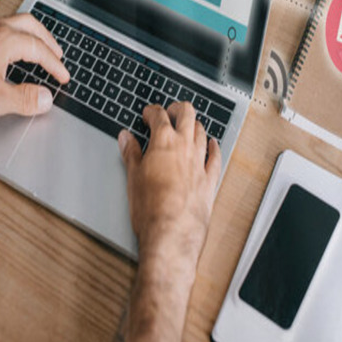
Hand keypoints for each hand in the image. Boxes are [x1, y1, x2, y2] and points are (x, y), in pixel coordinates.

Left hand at [0, 14, 68, 125]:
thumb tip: (45, 98)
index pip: (40, 49)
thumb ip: (27, 99)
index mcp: (6, 40)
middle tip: (57, 54)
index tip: (62, 77)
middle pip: (30, 25)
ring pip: (13, 23)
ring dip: (31, 34)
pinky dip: (14, 36)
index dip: (55, 65)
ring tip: (37, 48)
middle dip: (47, 40)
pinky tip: (10, 51)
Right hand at [118, 102, 220, 275]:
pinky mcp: (209, 181)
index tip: (147, 113)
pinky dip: (214, 148)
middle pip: (187, 115)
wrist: (171, 233)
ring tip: (188, 124)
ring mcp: (199, 163)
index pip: (159, 116)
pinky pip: (215, 158)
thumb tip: (126, 138)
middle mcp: (185, 148)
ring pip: (201, 133)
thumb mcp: (133, 177)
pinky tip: (213, 144)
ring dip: (194, 124)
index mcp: (163, 143)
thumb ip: (131, 153)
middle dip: (177, 108)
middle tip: (170, 110)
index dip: (151, 111)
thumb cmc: (150, 209)